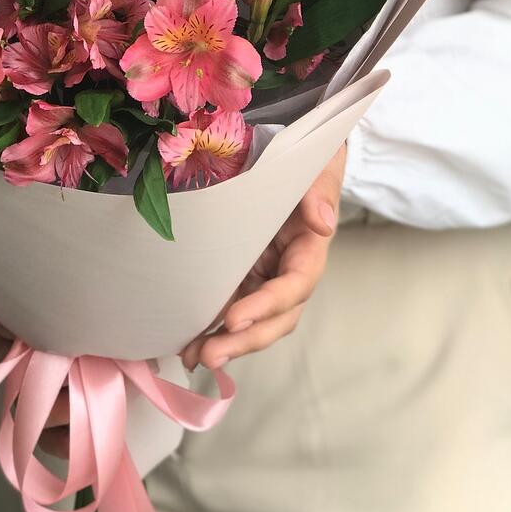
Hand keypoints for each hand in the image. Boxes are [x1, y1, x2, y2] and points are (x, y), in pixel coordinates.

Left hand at [180, 142, 346, 371]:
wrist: (286, 153)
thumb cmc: (303, 160)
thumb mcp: (316, 166)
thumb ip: (319, 189)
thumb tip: (323, 221)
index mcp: (309, 249)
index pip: (294, 286)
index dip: (266, 306)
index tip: (234, 318)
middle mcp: (287, 270)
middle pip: (274, 318)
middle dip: (244, 340)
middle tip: (209, 355)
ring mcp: (263, 275)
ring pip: (251, 321)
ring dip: (224, 343)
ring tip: (191, 358)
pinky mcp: (241, 274)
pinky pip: (229, 306)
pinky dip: (211, 327)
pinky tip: (186, 344)